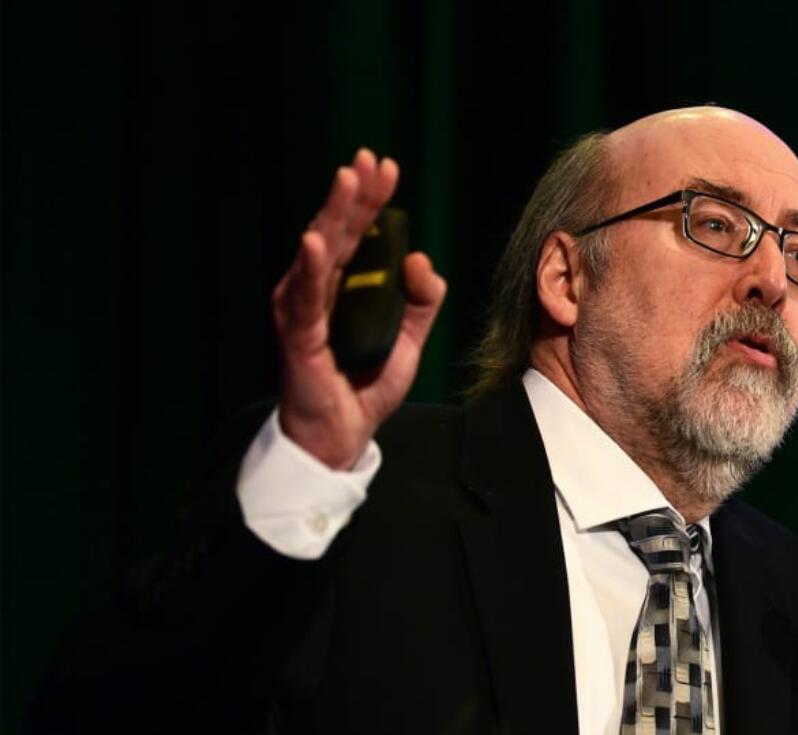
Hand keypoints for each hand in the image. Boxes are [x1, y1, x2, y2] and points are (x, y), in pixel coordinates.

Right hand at [272, 148, 446, 469]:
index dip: (372, 199)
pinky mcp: (297, 335)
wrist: (344, 435)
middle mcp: (320, 290)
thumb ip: (422, 299)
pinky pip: (304, 298)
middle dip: (354, 194)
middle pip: (340, 232)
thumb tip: (422, 259)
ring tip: (347, 180)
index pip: (360, 233)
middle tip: (368, 158)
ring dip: (333, 215)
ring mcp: (304, 310)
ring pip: (320, 253)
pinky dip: (310, 268)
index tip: (387, 166)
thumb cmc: (367, 384)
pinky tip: (316, 241)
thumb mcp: (410, 338)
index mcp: (345, 286)